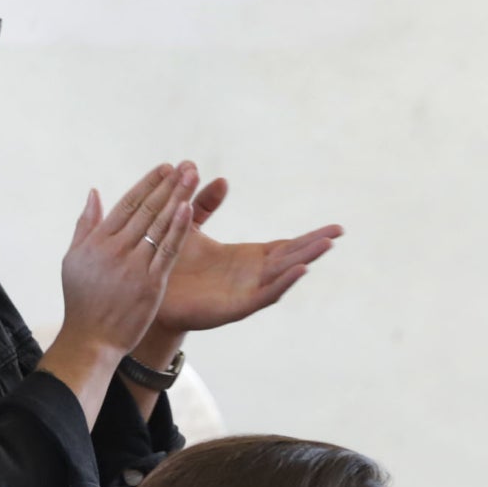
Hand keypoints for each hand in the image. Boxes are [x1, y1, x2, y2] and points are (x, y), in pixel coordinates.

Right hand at [55, 164, 195, 356]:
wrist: (91, 338)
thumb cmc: (81, 299)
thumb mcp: (74, 259)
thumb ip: (86, 224)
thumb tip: (94, 193)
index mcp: (97, 240)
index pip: (126, 204)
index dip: (147, 184)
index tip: (164, 168)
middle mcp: (115, 249)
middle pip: (146, 210)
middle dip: (167, 186)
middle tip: (185, 166)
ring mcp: (134, 265)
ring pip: (159, 226)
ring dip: (177, 199)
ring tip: (192, 178)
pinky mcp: (150, 283)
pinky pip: (167, 251)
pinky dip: (178, 229)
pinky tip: (189, 209)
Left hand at [149, 176, 342, 335]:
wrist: (148, 295)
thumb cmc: (168, 263)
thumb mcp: (189, 226)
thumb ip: (204, 204)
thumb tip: (221, 179)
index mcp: (248, 257)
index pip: (286, 245)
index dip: (310, 237)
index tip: (336, 228)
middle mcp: (253, 274)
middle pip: (292, 257)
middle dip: (315, 245)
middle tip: (339, 232)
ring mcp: (247, 291)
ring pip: (284, 274)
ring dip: (305, 260)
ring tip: (325, 245)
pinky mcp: (236, 307)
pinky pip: (266, 295)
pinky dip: (284, 282)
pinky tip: (300, 270)